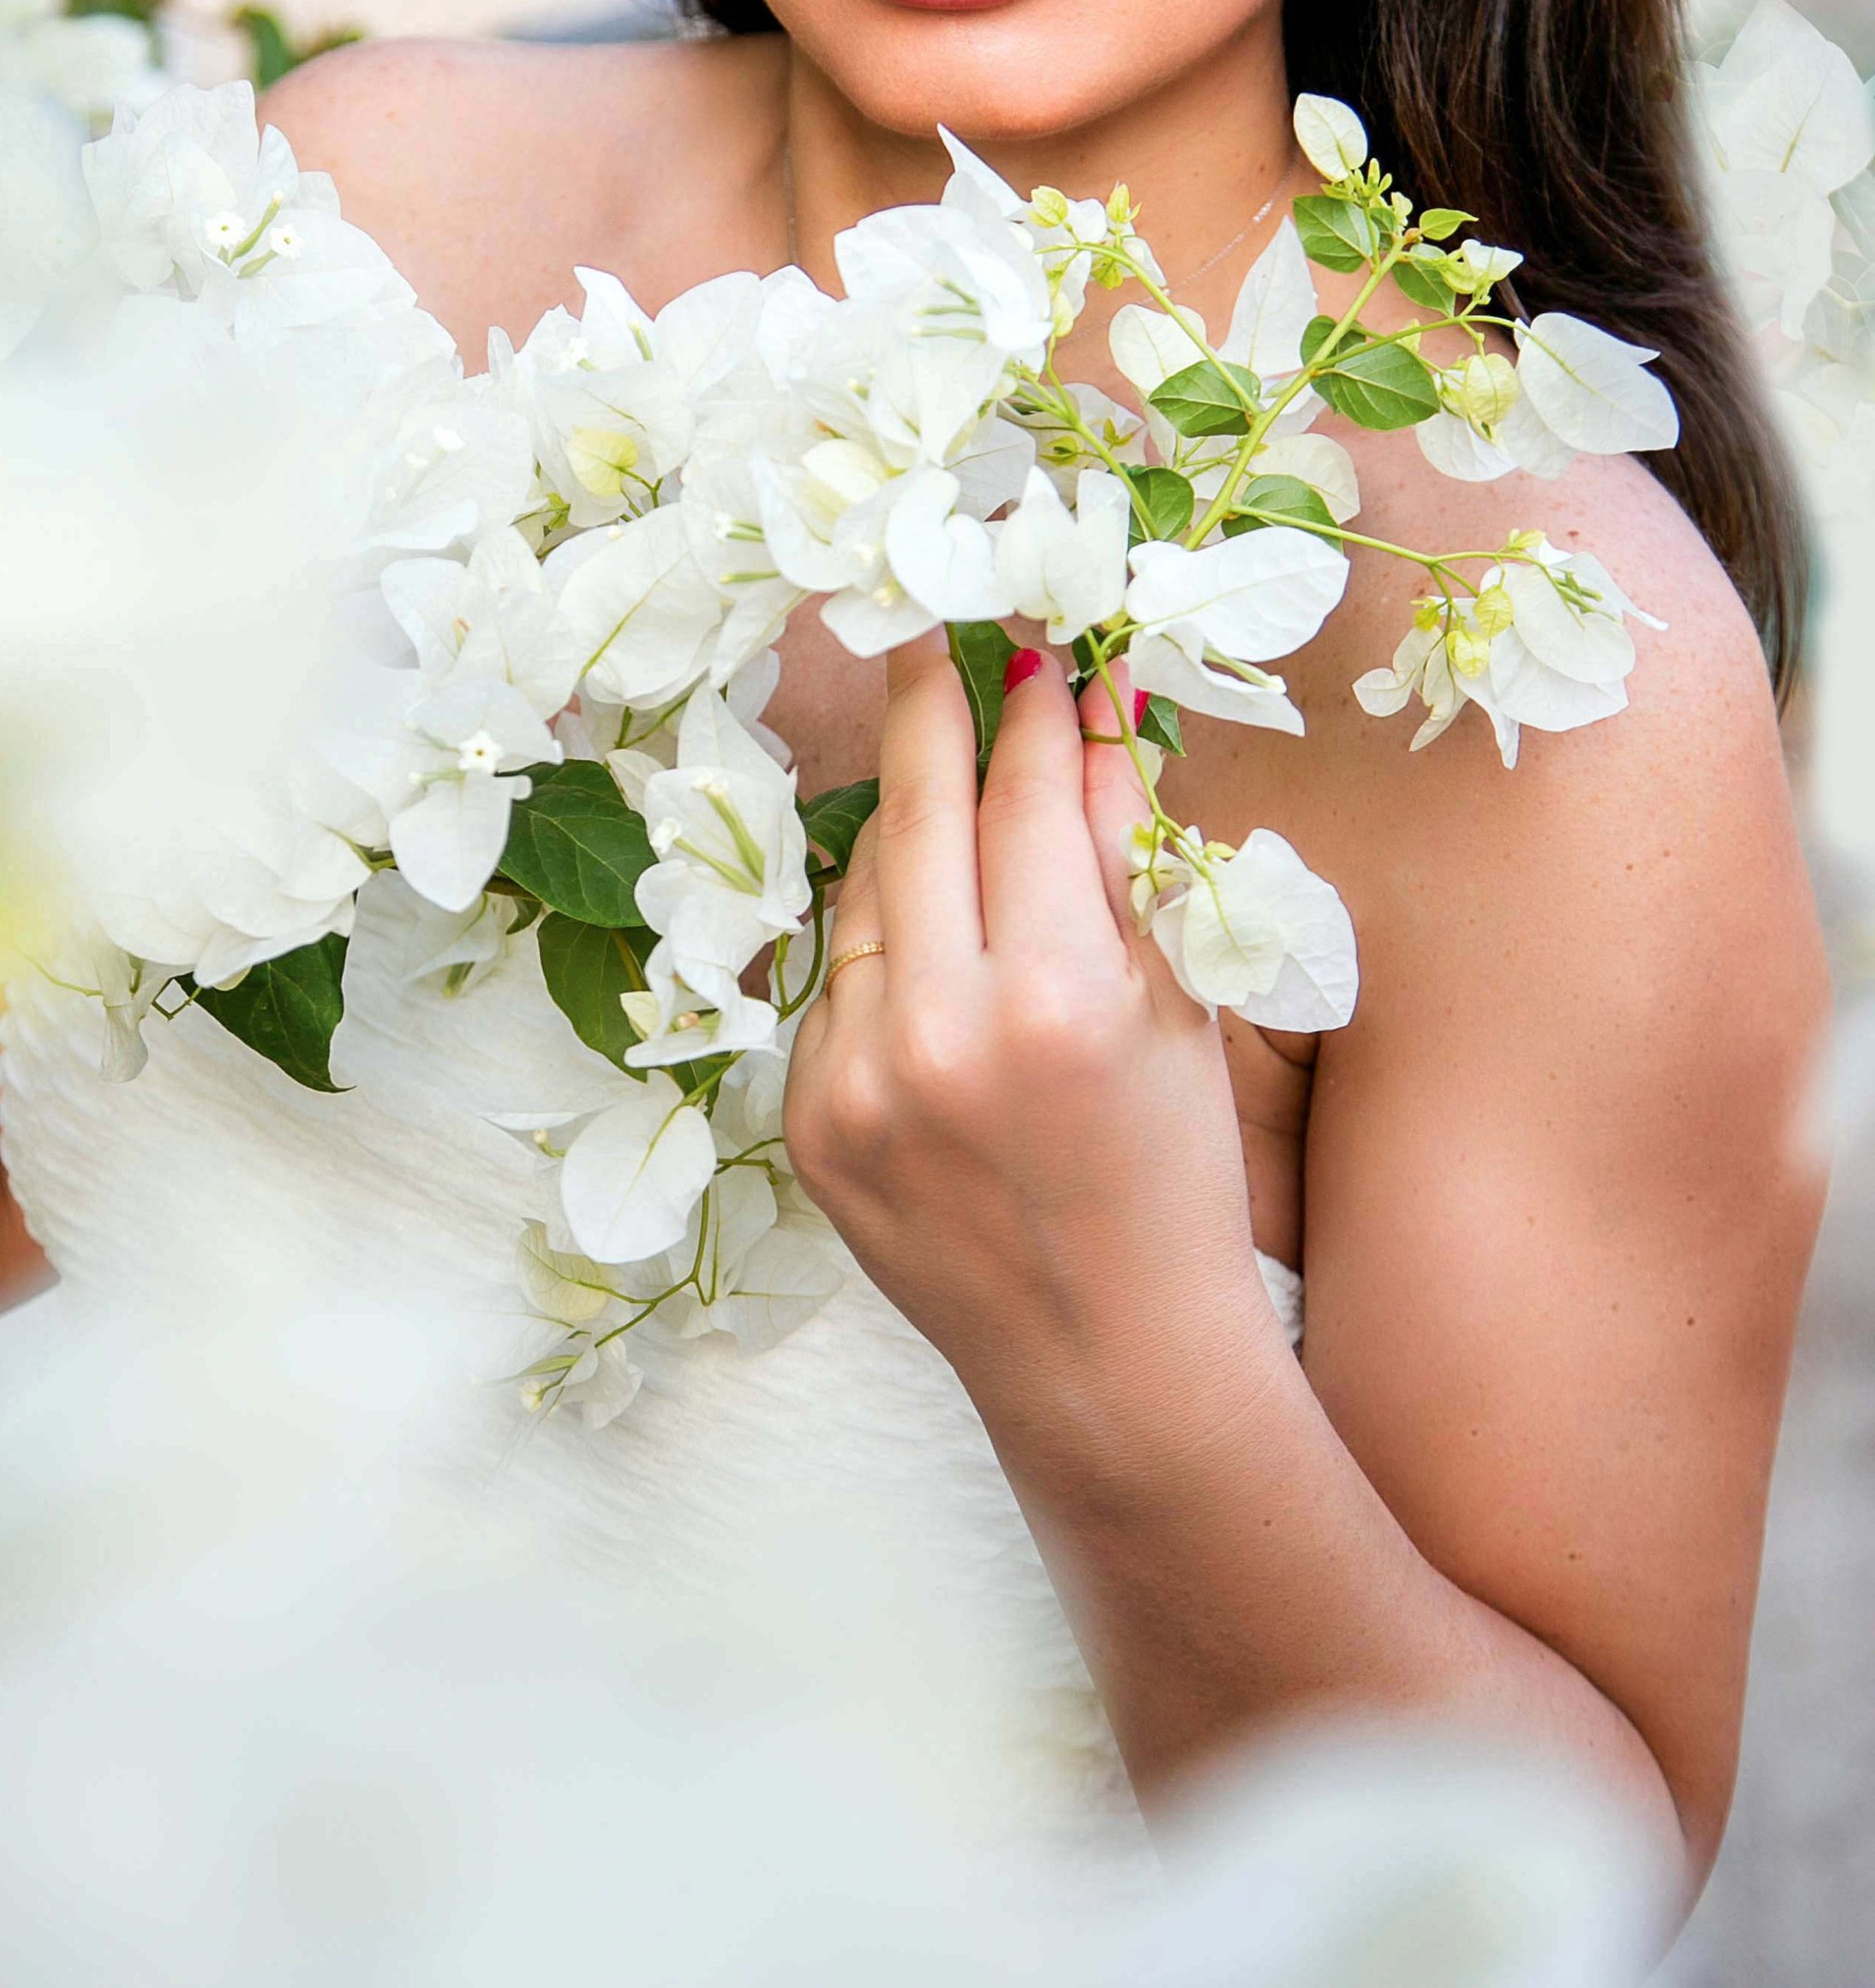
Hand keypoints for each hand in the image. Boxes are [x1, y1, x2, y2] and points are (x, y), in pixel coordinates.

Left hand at [783, 638, 1292, 1488]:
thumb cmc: (1173, 1178)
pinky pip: (836, 979)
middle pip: (920, 817)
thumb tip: (1093, 709)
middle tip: (929, 626)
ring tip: (941, 774)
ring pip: (863, 889)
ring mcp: (857, 1085)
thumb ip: (1124, 857)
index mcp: (1056, 1006)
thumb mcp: (1179, 1009)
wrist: (1109, 1361)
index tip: (1031, 641)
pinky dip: (879, 937)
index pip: (1028, 805)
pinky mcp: (808, 1123)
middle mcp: (940, 1038)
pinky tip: (921, 921)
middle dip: (931, 709)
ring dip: (905, 822)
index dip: (1032, 712)